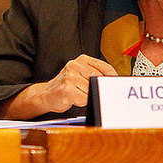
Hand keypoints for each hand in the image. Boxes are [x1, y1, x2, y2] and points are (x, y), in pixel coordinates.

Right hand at [0, 54, 116, 119]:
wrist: (47, 94)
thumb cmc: (67, 86)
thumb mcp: (80, 74)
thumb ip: (95, 74)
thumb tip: (112, 82)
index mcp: (81, 60)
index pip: (104, 67)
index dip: (112, 77)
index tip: (116, 84)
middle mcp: (74, 65)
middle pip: (99, 79)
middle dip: (100, 88)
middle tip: (97, 92)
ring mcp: (69, 77)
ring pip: (92, 90)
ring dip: (89, 96)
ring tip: (80, 94)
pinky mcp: (67, 89)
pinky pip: (84, 98)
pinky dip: (83, 102)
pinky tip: (75, 99)